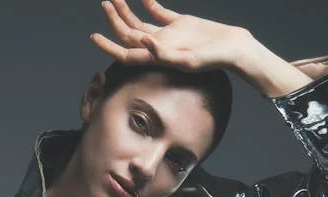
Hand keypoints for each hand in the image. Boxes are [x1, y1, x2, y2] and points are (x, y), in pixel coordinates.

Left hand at [90, 0, 252, 71]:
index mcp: (157, 58)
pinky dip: (149, 3)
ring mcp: (169, 35)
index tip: (94, 37)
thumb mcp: (188, 60)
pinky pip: (159, 12)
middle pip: (129, 35)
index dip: (109, 47)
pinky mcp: (180, 24)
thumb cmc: (213, 60)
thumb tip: (143, 41)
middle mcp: (159, 47)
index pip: (126, 53)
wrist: (233, 48)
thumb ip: (164, 53)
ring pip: (140, 22)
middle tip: (105, 4)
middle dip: (114, 21)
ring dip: (127, 11)